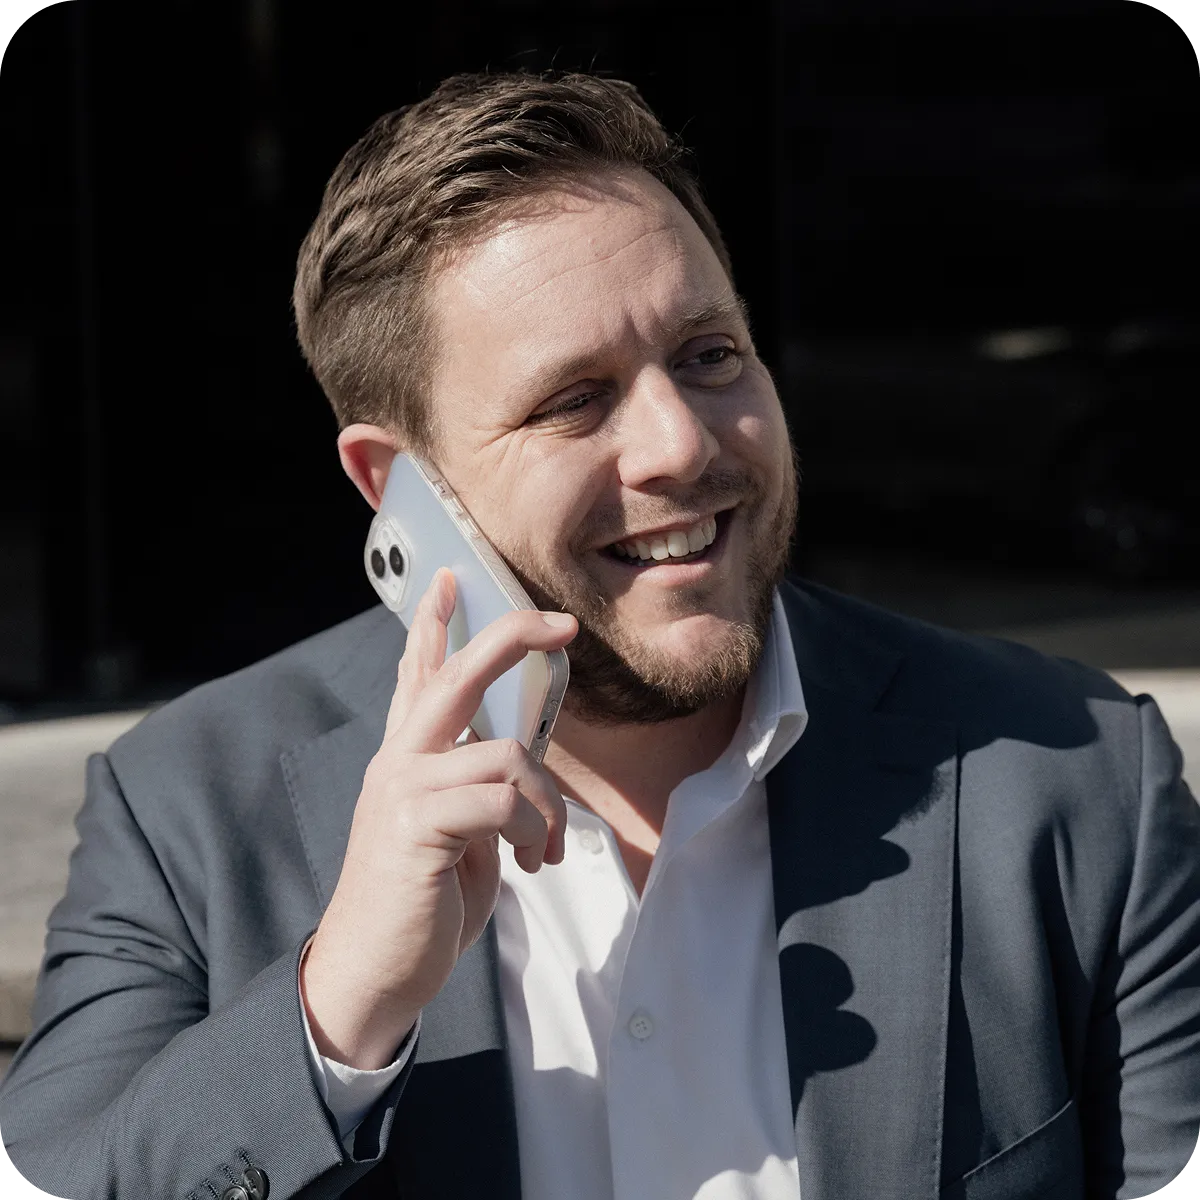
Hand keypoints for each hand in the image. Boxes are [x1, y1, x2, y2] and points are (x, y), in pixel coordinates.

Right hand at [300, 568, 576, 1068]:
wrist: (372, 971)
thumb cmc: (421, 902)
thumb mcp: (455, 834)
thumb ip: (475, 790)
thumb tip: (519, 766)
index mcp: (408, 761)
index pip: (417, 677)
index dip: (434, 626)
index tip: (453, 580)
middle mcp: (400, 763)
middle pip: (453, 677)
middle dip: (506, 640)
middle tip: (557, 624)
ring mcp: (404, 790)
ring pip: (504, 754)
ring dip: (545, 803)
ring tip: (541, 848)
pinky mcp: (416, 826)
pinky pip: (501, 800)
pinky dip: (531, 831)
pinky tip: (527, 865)